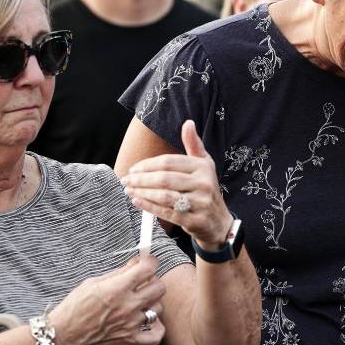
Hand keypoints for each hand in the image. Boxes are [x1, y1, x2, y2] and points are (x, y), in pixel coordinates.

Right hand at [47, 255, 165, 344]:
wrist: (62, 335)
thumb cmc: (74, 307)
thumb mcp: (92, 282)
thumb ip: (118, 272)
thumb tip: (137, 262)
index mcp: (116, 288)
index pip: (148, 268)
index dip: (150, 262)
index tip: (148, 262)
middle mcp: (127, 306)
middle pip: (159, 287)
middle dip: (152, 281)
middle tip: (142, 283)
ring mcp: (130, 324)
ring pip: (158, 308)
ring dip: (152, 303)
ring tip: (140, 302)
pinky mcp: (129, 339)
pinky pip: (156, 336)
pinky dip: (156, 329)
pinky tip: (149, 322)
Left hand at [121, 120, 233, 249]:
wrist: (218, 221)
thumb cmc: (206, 189)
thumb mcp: (204, 165)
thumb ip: (194, 145)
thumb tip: (188, 123)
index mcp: (203, 167)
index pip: (169, 162)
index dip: (147, 165)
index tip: (133, 168)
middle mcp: (204, 183)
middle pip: (165, 178)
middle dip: (141, 179)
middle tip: (126, 180)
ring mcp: (201, 203)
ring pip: (165, 196)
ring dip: (143, 193)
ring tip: (129, 190)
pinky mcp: (195, 221)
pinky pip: (167, 213)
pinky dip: (149, 207)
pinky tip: (137, 201)